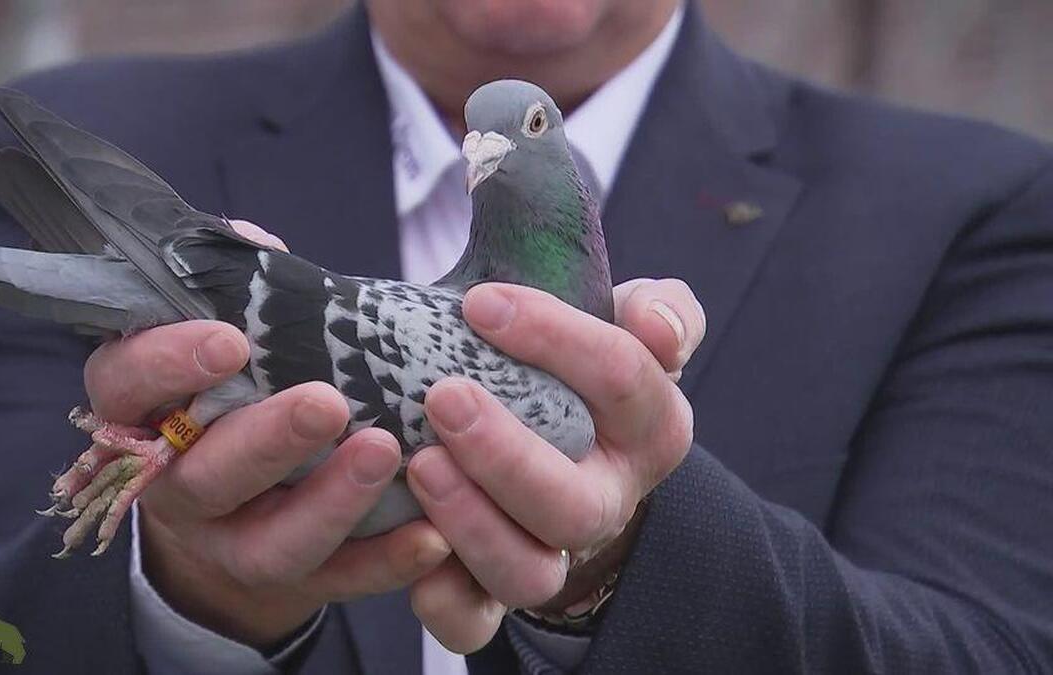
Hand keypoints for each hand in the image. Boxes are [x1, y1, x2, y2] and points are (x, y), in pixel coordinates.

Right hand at [85, 221, 450, 646]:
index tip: (230, 341)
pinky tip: (434, 534)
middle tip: (327, 402)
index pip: (127, 386)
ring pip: (270, 543)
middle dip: (267, 440)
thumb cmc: (235, 387)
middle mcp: (175, 485)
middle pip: (205, 475)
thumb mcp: (221, 331)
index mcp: (142, 412)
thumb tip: (259, 245)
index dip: (169, 364)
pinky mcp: (289, 582)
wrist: (233, 501)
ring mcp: (229, 543)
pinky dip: (385, 562)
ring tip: (387, 451)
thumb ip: (240, 290)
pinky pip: (336, 582)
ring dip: (331, 503)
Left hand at [406, 278, 704, 651]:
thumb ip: (661, 312)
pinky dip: (444, 601)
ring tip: (420, 464)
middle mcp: (607, 502)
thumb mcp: (632, 326)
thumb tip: (655, 325)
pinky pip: (475, 623)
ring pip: (526, 572)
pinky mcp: (495, 589)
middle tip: (444, 398)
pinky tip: (411, 548)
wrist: (564, 441)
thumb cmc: (581, 370)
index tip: (482, 303)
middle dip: (507, 455)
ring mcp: (553, 553)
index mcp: (650, 428)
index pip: (623, 381)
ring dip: (471, 524)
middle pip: (574, 504)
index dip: (555, 338)